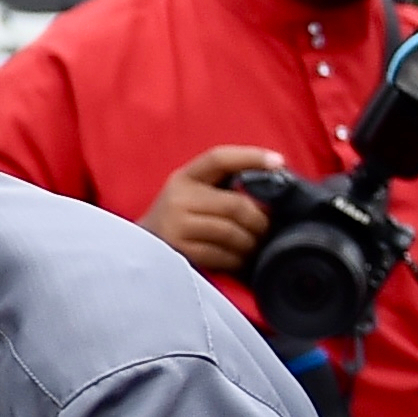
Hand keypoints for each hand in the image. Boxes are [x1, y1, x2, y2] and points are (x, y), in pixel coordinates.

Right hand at [137, 145, 285, 271]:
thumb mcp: (192, 195)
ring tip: (252, 246)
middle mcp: (177, 198)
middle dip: (259, 220)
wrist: (138, 250)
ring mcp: (175, 225)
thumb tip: (271, 191)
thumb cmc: (178, 221)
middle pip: (235, 205)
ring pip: (230, 232)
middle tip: (265, 229)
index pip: (219, 158)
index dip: (251, 157)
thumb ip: (222, 188)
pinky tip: (236, 260)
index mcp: (184, 178)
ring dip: (249, 243)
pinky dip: (235, 259)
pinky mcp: (177, 251)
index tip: (279, 162)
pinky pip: (219, 255)